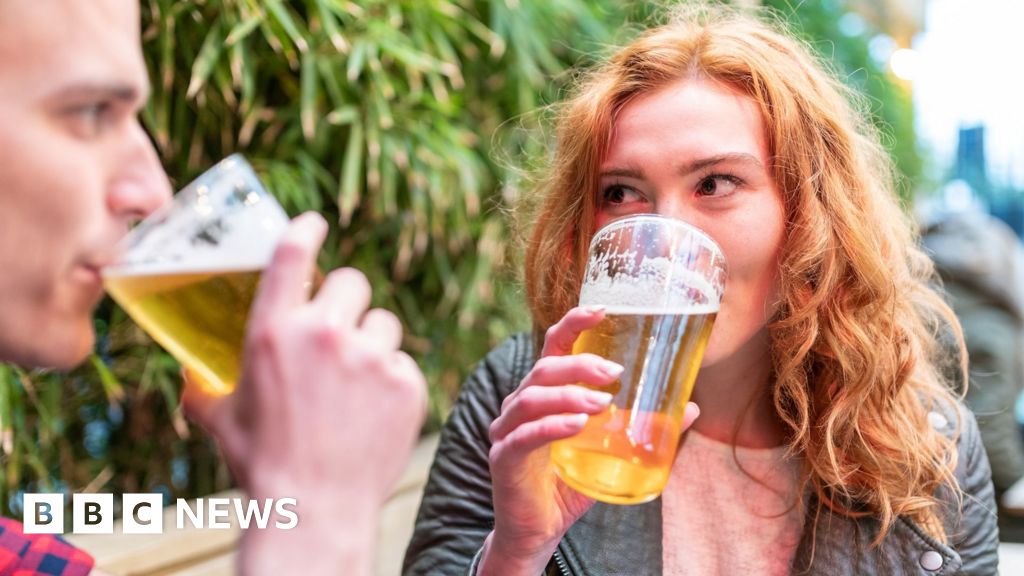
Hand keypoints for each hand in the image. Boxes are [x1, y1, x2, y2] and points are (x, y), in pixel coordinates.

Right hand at [182, 212, 426, 574]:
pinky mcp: (406, 382)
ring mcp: (371, 356)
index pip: (293, 253)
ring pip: (383, 323)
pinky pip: (403, 362)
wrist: (316, 510)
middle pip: (353, 282)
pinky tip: (373, 412)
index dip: (307, 229)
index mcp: (273, 331)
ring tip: (355, 383)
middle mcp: (324, 333)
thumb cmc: (262, 464)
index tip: (316, 222)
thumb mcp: (220, 419)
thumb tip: (191, 377)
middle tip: (337, 334)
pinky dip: (392, 381)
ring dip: (372, 342)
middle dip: (345, 303)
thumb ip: (204, 387)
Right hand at [479, 306, 699, 575]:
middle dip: (580, 365)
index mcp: (544, 393)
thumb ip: (643, 428)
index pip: (553, 346)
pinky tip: (577, 425)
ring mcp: (507, 430)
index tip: (603, 310)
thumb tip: (691, 407)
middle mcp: (520, 405)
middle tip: (615, 373)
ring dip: (569, 395)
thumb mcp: (609, 452)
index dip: (574, 323)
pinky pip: (525, 436)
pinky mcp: (503, 458)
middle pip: (544, 369)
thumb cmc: (569, 485)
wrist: (538, 531)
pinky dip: (551, 427)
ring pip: (532, 398)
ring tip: (603, 403)